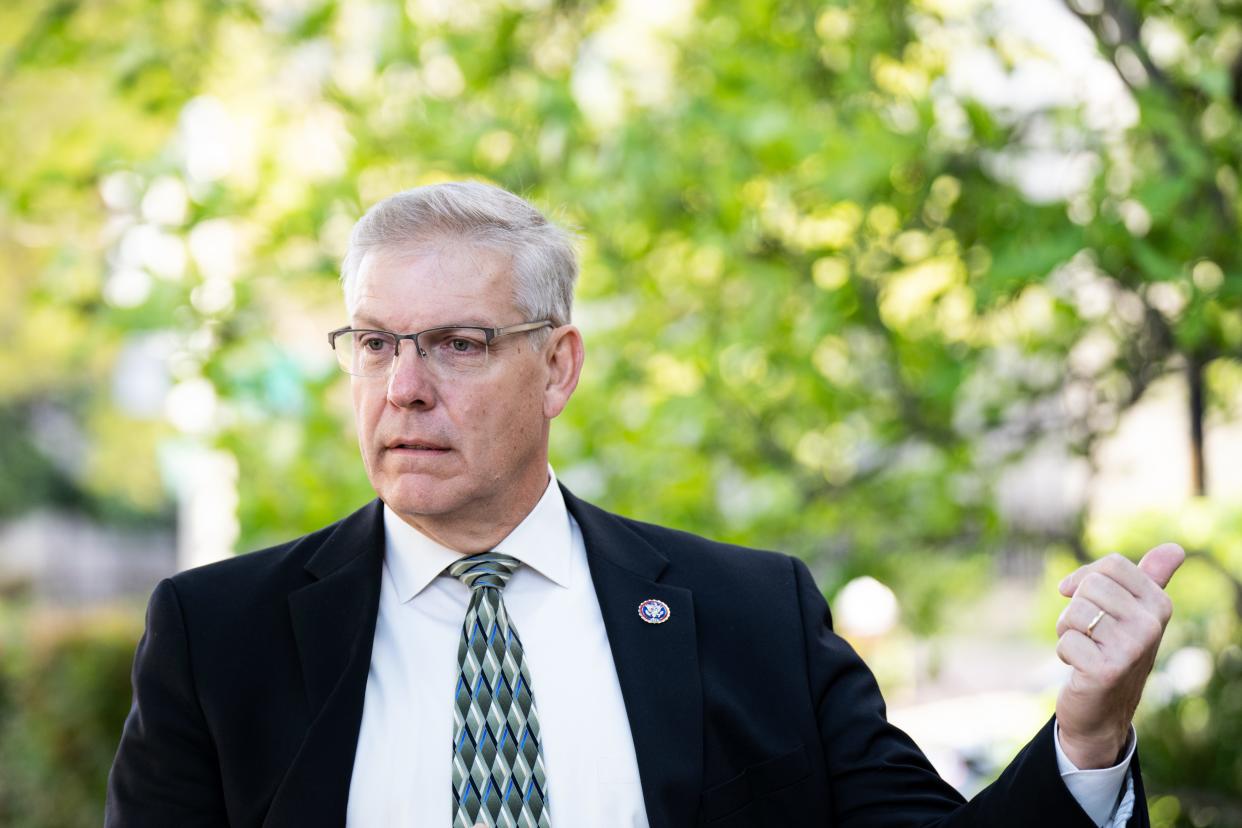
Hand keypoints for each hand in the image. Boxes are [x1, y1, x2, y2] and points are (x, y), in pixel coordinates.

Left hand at [1053, 543, 1183, 768]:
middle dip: (1077, 609)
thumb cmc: (1115, 651)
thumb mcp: (1135, 613)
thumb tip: (1176, 548)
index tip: (1084, 598)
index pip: (1112, 565)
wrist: (1103, 710)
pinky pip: (1066, 640)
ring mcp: (1131, 649)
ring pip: (1074, 612)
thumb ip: (1151, 579)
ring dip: (1068, 631)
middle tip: (1091, 634)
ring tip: (1086, 650)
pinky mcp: (1106, 670)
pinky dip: (1065, 653)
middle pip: (1090, 586)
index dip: (1087, 579)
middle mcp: (1151, 625)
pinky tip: (1081, 669)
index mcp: (1159, 605)